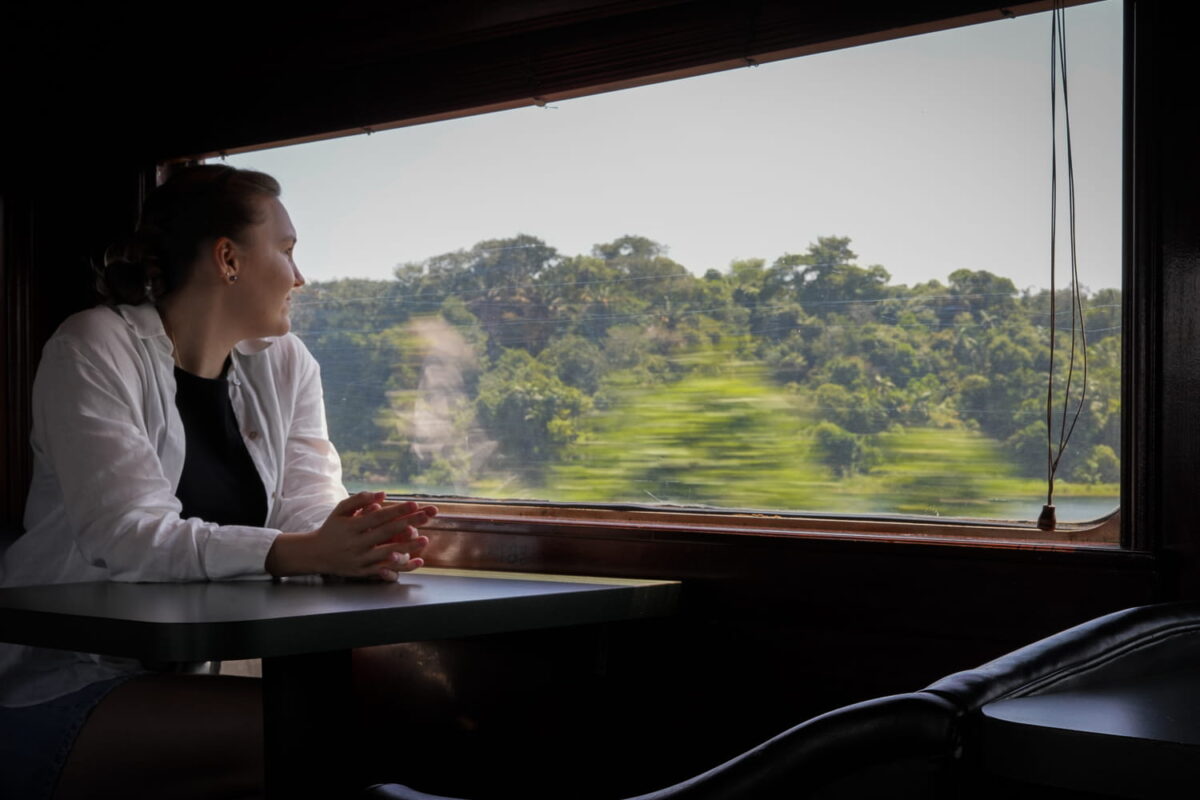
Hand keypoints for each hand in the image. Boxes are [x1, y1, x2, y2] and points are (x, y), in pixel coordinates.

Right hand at [266, 492, 437, 579]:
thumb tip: (382, 494)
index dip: (396, 510)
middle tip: (427, 515)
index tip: (414, 503)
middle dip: (409, 522)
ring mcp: (360, 559)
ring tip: (425, 539)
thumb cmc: (331, 528)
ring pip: (387, 553)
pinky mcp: (363, 572)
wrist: (315, 555)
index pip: (378, 516)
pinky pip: (385, 570)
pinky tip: (416, 561)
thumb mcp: (340, 510)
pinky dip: (401, 566)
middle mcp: (356, 543)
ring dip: (407, 546)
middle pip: (386, 532)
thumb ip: (359, 500)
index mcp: (352, 526)